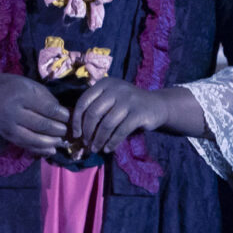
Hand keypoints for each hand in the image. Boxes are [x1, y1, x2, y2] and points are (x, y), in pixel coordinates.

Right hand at [0, 72, 70, 156]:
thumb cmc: (13, 87)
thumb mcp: (30, 85)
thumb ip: (47, 98)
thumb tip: (64, 116)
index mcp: (21, 95)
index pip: (48, 109)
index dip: (62, 115)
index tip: (67, 116)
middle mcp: (13, 111)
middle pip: (43, 125)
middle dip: (59, 129)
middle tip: (66, 129)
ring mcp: (9, 126)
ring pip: (35, 138)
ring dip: (52, 142)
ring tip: (61, 139)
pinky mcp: (7, 136)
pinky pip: (26, 145)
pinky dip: (41, 149)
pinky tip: (52, 149)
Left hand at [71, 78, 189, 154]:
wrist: (157, 105)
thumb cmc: (128, 105)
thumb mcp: (111, 99)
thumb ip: (96, 106)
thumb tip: (76, 129)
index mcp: (105, 83)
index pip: (84, 101)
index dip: (77, 120)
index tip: (76, 134)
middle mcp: (116, 89)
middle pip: (93, 113)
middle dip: (87, 132)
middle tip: (86, 143)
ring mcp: (128, 100)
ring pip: (106, 124)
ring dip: (98, 140)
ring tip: (96, 148)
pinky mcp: (139, 113)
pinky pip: (120, 131)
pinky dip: (111, 142)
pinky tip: (108, 149)